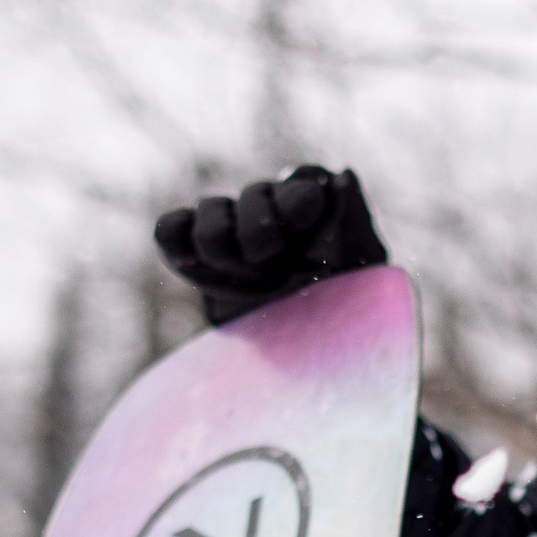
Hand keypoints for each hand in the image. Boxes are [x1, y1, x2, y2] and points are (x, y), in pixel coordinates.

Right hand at [153, 165, 387, 326]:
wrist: (304, 360)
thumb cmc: (346, 312)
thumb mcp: (364, 267)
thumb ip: (354, 219)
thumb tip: (343, 176)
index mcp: (315, 205)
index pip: (299, 184)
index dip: (294, 205)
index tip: (300, 233)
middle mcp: (272, 212)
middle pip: (251, 197)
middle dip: (259, 233)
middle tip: (272, 267)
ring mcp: (232, 234)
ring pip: (210, 209)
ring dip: (220, 239)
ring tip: (239, 271)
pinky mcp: (199, 259)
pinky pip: (172, 231)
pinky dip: (175, 239)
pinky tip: (193, 263)